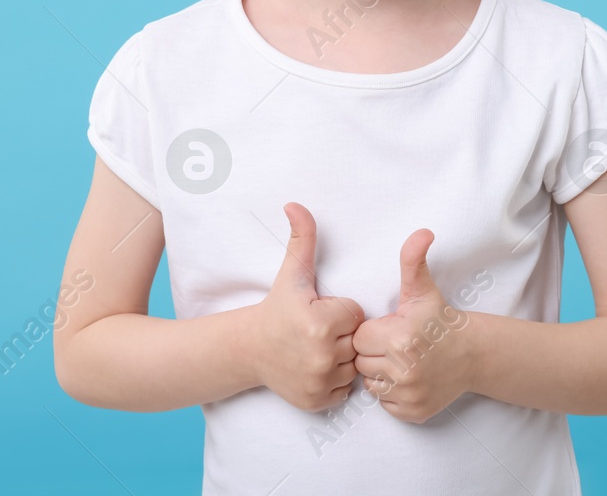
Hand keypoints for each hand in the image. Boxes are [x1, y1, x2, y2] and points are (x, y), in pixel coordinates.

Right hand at [253, 202, 365, 411]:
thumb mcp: (291, 273)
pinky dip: (333, 380)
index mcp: (320, 323)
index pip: (355, 313)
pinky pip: (343, 389)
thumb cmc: (276, 309)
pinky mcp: (318, 402)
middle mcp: (321, 356)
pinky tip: (314, 367)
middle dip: (342, 334)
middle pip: (356, 340)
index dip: (340, 309)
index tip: (319, 311)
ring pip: (352, 366)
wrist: (249, 349)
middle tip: (318, 331)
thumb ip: (302, 238)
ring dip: (340, 357)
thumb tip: (295, 204)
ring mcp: (319, 382)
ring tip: (316, 348)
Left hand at [353, 229, 474, 423]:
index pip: (359, 339)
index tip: (389, 328)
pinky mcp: (413, 412)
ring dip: (381, 374)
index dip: (371, 332)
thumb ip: (413, 260)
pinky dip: (393, 394)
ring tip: (399, 360)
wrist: (471, 354)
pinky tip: (407, 378)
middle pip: (361, 363)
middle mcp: (403, 369)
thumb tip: (422, 232)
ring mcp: (409, 393)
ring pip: (371, 385)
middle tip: (394, 345)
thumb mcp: (423, 290)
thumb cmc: (440, 320)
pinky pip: (385, 404)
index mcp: (398, 338)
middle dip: (374, 353)